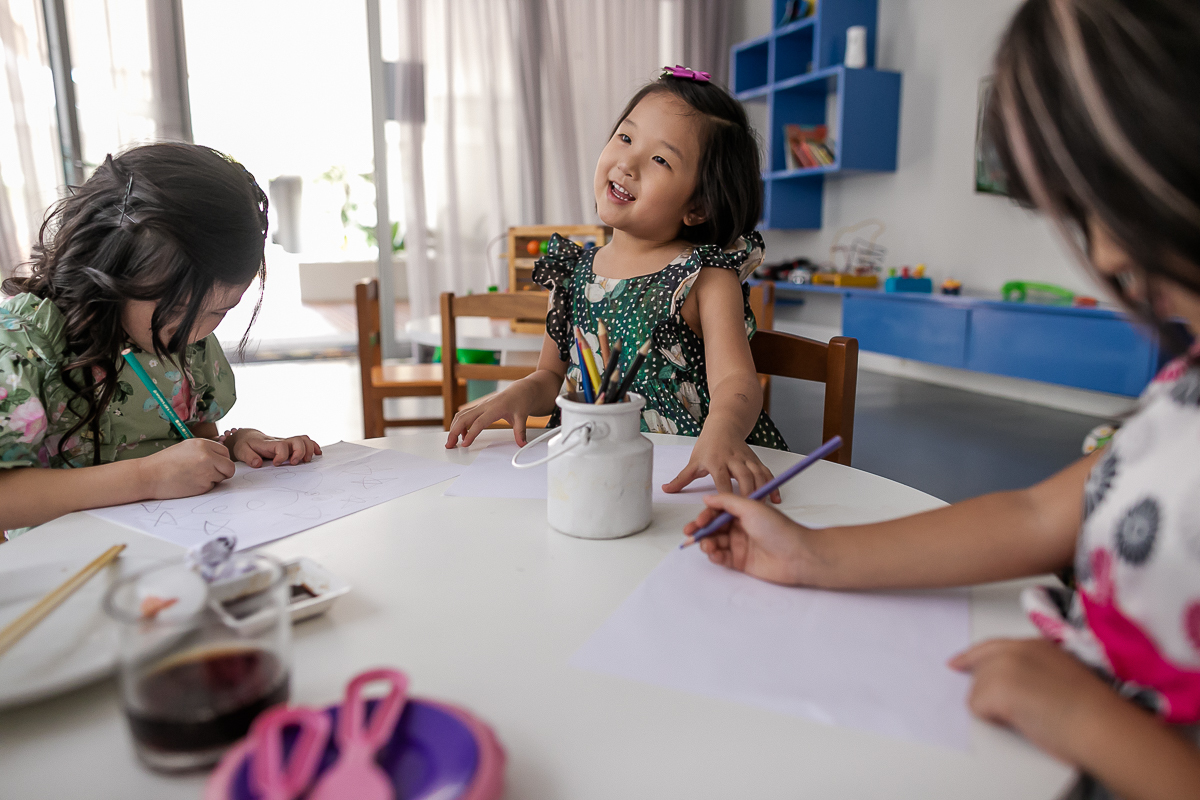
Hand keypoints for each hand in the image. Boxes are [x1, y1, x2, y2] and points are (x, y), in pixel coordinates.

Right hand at [138, 438, 235, 498]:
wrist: (149, 476)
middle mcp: (207, 456)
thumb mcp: (186, 447)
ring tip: (194, 476)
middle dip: (223, 471)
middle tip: (209, 473)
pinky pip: (212, 487)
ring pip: (222, 477)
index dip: (221, 459)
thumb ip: (205, 450)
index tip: (213, 463)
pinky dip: (204, 487)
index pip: (225, 452)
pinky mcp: (203, 486)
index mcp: (203, 444)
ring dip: (213, 479)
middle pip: (229, 466)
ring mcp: (206, 471)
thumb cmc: (165, 462)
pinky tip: (190, 483)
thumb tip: (222, 456)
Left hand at [225, 428, 321, 466]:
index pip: (281, 445)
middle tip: (294, 463)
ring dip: (309, 449)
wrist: (247, 437)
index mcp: (269, 444)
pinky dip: (313, 447)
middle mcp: (280, 441)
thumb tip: (258, 463)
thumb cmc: (246, 445)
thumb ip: (249, 457)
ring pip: (304, 440)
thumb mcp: (242, 451)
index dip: (282, 455)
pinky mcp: (290, 445)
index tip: (276, 464)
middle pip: (298, 440)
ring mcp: (287, 442)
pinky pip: (305, 442)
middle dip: (301, 452)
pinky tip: (317, 453)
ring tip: (307, 460)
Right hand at [446, 380, 542, 447]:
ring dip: (454, 427)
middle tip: (449, 445)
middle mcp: (484, 406)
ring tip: (452, 442)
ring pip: (461, 415)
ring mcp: (480, 406)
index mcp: (495, 408)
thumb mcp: (522, 416)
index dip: (470, 433)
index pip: (479, 422)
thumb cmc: (520, 401)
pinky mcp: (478, 408)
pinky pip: (464, 414)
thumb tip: (522, 443)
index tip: (465, 444)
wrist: (520, 391)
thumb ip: (520, 431)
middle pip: (464, 418)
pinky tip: (462, 434)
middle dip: (454, 431)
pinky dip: (459, 424)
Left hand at [662, 424, 779, 501]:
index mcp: (716, 461)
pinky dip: (772, 485)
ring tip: (763, 509)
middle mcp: (733, 459)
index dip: (726, 495)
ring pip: (758, 474)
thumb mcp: (693, 461)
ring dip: (762, 491)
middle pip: (744, 477)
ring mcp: (747, 459)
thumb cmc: (708, 445)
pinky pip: (767, 473)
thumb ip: (681, 479)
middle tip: (750, 513)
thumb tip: (665, 489)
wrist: (724, 425)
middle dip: (748, 494)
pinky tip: (776, 499)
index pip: (721, 479)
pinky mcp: (756, 460)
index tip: (727, 510)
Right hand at [683, 492, 823, 585]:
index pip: (717, 512)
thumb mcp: (751, 507)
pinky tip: (714, 554)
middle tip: (690, 534)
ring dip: (707, 543)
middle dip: (700, 531)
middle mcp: (741, 527)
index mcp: (743, 512)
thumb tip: (708, 497)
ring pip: (715, 543)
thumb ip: (726, 501)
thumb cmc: (779, 529)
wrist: (798, 555)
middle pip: (713, 528)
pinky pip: (722, 558)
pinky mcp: (742, 562)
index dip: (705, 516)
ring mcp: (741, 545)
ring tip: (707, 545)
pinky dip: (715, 556)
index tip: (697, 521)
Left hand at [950, 638, 1119, 763]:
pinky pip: (976, 707)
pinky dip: (992, 719)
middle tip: (1015, 710)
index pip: (992, 646)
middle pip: (980, 670)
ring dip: (993, 707)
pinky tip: (1019, 720)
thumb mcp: (1063, 674)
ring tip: (1028, 716)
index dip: (971, 657)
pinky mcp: (995, 687)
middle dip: (989, 692)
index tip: (955, 664)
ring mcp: (1003, 666)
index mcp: (1036, 645)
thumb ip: (1036, 670)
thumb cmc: (1094, 709)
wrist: (1099, 723)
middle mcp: (1016, 649)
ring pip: (976, 690)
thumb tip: (1020, 686)